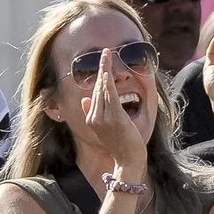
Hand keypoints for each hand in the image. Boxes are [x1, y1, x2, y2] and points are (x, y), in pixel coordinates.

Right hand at [81, 48, 151, 181]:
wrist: (128, 161)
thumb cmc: (121, 146)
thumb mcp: (105, 130)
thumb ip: (94, 114)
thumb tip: (85, 99)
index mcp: (91, 119)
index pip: (94, 93)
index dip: (100, 78)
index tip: (103, 63)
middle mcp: (94, 116)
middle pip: (98, 88)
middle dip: (102, 69)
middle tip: (106, 52)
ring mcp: (103, 117)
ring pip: (103, 87)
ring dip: (105, 68)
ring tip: (108, 53)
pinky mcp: (115, 116)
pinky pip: (110, 91)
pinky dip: (109, 77)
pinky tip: (109, 65)